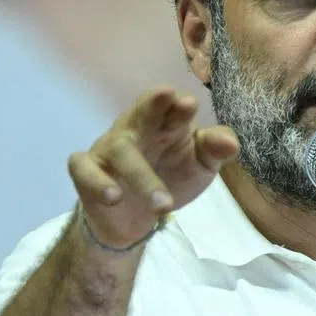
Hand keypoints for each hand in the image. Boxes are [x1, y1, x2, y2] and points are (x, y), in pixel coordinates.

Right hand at [68, 86, 239, 248]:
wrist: (134, 219)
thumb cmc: (170, 177)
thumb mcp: (200, 165)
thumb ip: (214, 150)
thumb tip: (231, 142)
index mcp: (164, 123)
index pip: (170, 105)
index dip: (178, 104)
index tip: (188, 105)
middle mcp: (135, 129)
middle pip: (142, 110)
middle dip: (152, 103)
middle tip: (166, 96)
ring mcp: (108, 148)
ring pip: (120, 149)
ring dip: (141, 175)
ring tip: (164, 205)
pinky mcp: (86, 171)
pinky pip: (84, 169)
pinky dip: (97, 181)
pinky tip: (114, 196)